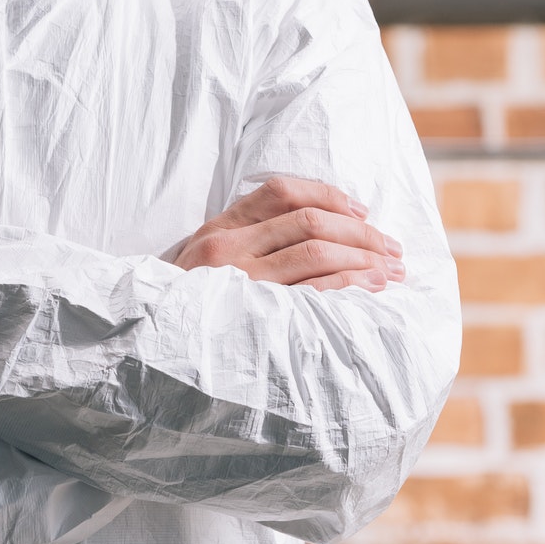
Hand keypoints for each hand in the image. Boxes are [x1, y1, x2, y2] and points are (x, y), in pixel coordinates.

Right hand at [173, 177, 404, 292]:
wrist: (152, 352)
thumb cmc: (187, 310)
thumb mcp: (203, 264)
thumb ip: (244, 242)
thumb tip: (315, 231)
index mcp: (219, 229)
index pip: (280, 191)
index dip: (328, 195)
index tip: (362, 212)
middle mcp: (227, 248)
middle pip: (309, 221)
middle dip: (361, 233)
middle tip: (392, 248)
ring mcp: (238, 281)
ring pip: (315, 252)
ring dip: (362, 259)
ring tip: (391, 271)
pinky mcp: (253, 315)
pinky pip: (311, 292)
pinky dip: (348, 286)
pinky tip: (370, 289)